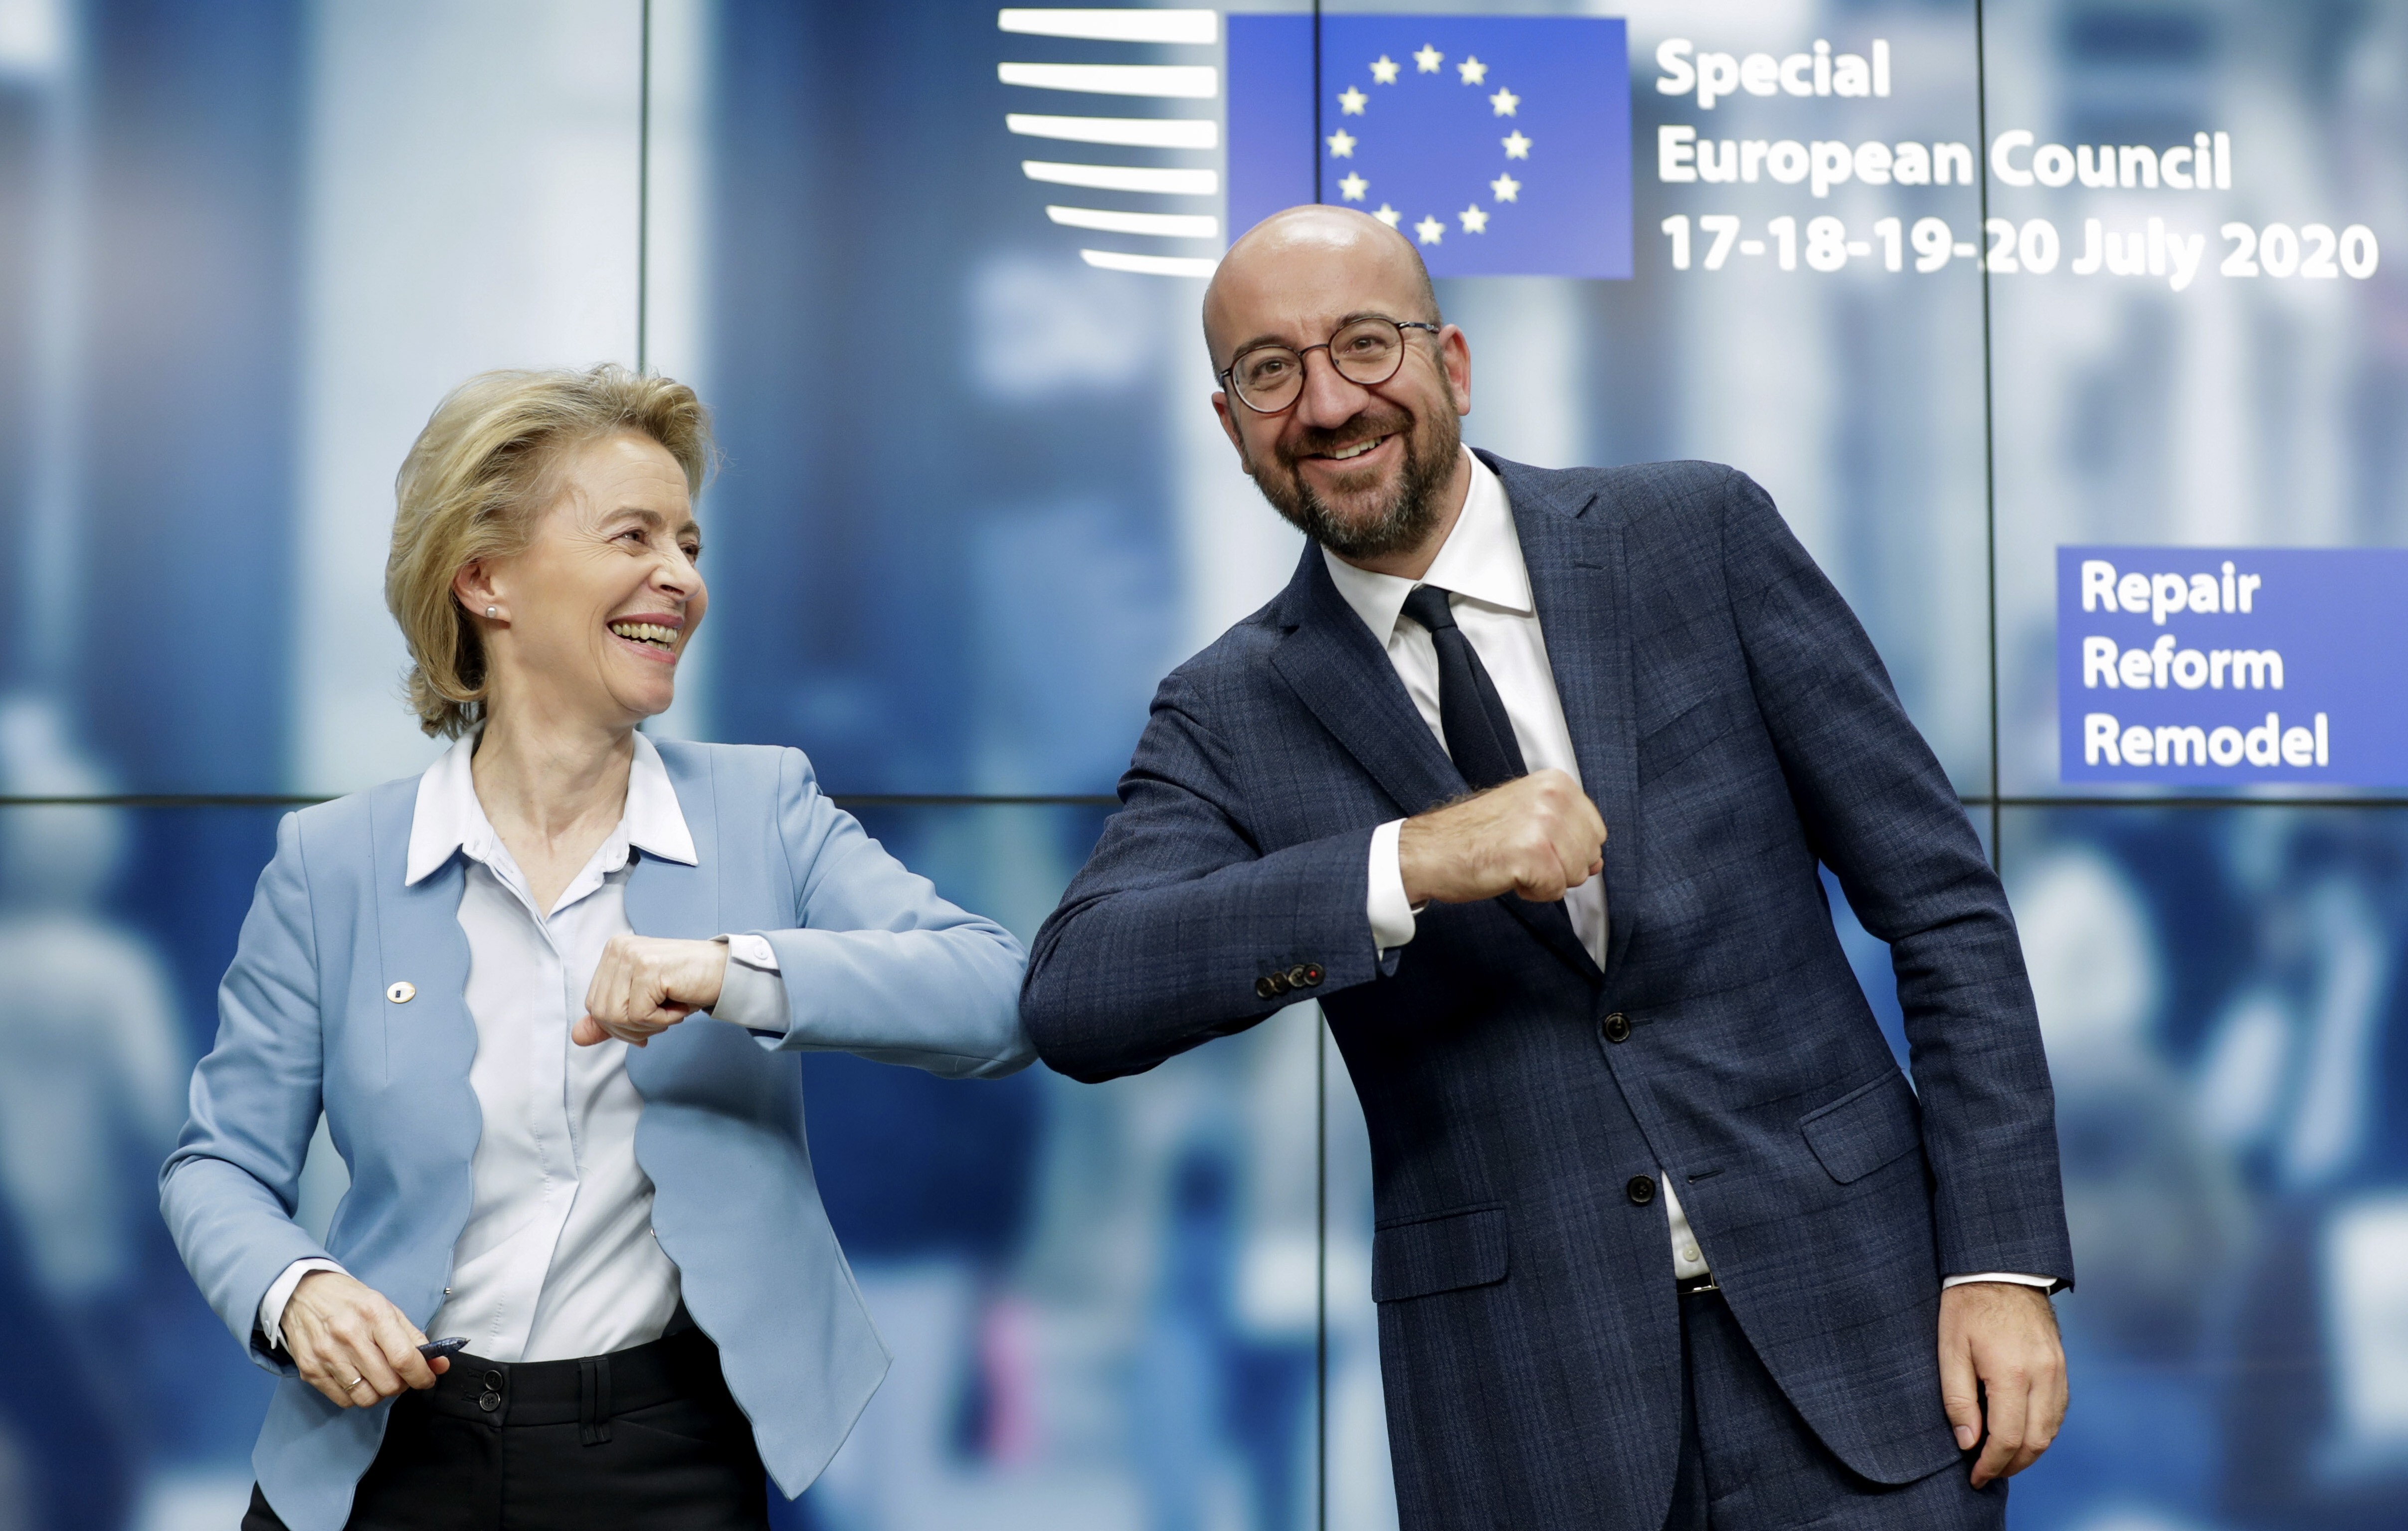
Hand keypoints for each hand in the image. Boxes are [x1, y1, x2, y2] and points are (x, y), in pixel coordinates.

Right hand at [283, 1270, 444, 1407]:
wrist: (302, 1293)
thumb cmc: (350, 1301)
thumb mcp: (387, 1308)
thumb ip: (415, 1338)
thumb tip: (440, 1364)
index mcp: (374, 1315)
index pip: (404, 1358)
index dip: (422, 1375)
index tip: (427, 1378)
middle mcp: (348, 1336)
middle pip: (388, 1383)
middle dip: (402, 1384)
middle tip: (400, 1374)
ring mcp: (327, 1356)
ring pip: (366, 1397)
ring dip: (379, 1392)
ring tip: (378, 1376)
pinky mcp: (310, 1371)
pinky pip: (344, 1400)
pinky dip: (357, 1395)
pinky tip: (357, 1378)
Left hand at [573, 933, 728, 1046]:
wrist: (726, 972)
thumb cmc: (687, 984)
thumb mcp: (642, 1003)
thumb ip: (609, 1020)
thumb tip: (577, 1037)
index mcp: (613, 952)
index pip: (594, 1005)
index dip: (620, 1025)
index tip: (648, 1020)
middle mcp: (618, 949)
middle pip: (602, 1014)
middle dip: (633, 1028)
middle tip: (662, 1016)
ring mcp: (632, 956)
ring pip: (617, 1017)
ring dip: (649, 1024)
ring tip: (671, 1008)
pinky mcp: (648, 968)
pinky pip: (639, 1015)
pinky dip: (663, 1019)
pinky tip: (679, 1004)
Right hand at [1397, 769, 1605, 905]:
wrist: (1428, 850)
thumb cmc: (1470, 835)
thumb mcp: (1527, 816)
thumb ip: (1566, 830)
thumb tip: (1597, 860)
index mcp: (1555, 783)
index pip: (1595, 830)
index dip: (1569, 849)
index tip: (1535, 844)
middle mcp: (1553, 797)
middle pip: (1590, 854)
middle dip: (1561, 866)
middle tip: (1522, 856)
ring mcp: (1544, 823)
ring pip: (1576, 874)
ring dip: (1546, 880)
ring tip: (1513, 863)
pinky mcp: (1533, 854)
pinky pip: (1555, 890)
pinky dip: (1533, 893)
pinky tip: (1508, 875)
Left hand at [1938, 1281, 2066, 1486]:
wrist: (2000, 1267)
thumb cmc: (1967, 1306)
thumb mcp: (1949, 1349)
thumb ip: (1957, 1399)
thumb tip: (1968, 1443)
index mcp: (2011, 1373)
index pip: (2007, 1438)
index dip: (1991, 1465)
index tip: (1974, 1476)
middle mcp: (2043, 1375)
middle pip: (2035, 1441)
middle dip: (2011, 1464)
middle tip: (1986, 1472)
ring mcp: (2057, 1370)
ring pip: (2051, 1429)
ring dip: (2030, 1451)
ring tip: (2002, 1458)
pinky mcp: (2062, 1364)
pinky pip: (2058, 1410)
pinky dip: (2042, 1429)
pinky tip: (2022, 1432)